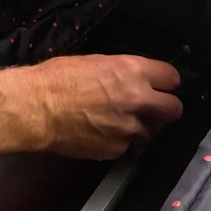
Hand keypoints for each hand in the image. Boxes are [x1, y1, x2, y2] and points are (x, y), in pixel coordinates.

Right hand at [26, 54, 183, 160]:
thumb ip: (122, 72)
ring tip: (117, 120)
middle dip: (165, 108)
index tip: (163, 85)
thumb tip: (133, 78)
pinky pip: (125, 145)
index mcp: (133, 71)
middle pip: (173, 109)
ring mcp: (128, 128)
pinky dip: (117, 140)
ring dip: (139, 126)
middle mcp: (137, 100)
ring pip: (149, 131)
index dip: (167, 82)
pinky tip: (99, 131)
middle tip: (154, 107)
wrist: (37, 107)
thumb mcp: (95, 62)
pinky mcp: (116, 149)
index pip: (172, 77)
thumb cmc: (58, 79)